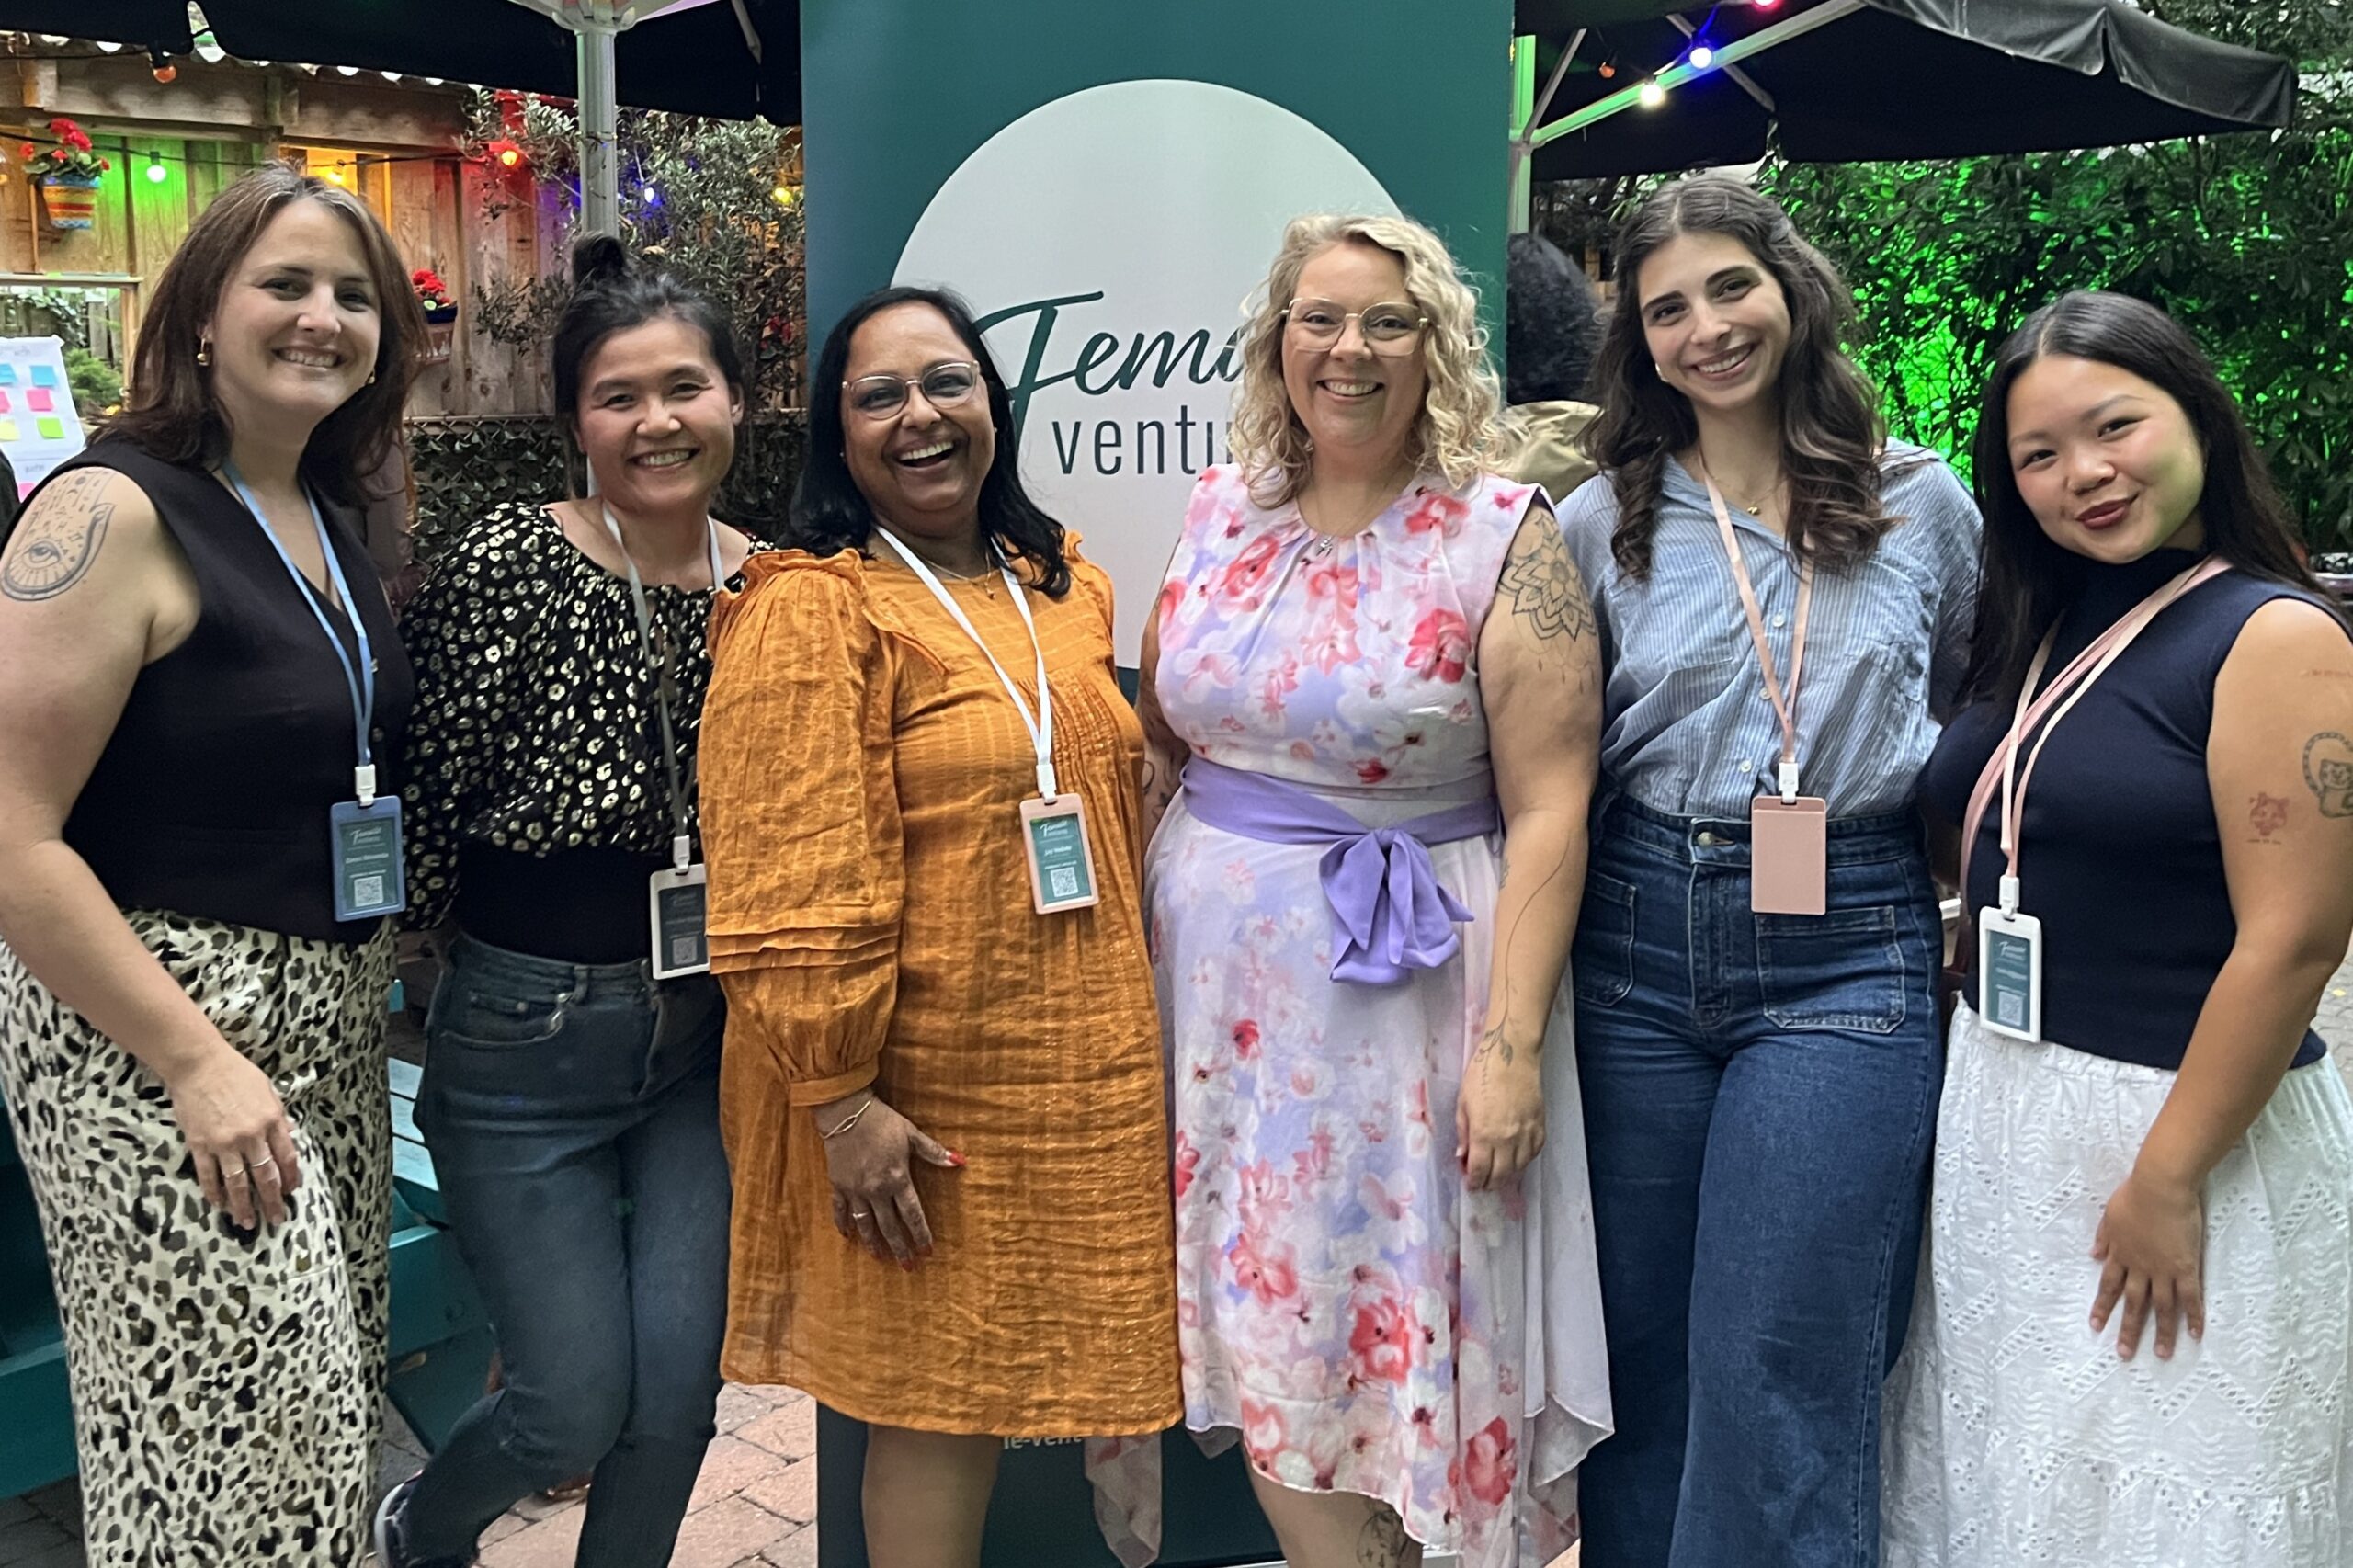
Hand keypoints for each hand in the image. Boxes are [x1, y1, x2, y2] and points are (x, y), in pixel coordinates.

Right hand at [164, 1047, 299, 1229]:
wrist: (198, 1064)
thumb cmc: (235, 1072)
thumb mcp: (267, 1091)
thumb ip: (277, 1118)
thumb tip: (286, 1139)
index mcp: (272, 1121)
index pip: (287, 1158)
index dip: (290, 1178)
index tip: (290, 1192)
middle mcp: (251, 1136)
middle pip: (265, 1176)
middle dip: (272, 1201)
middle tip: (276, 1219)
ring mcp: (224, 1143)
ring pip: (238, 1183)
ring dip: (244, 1205)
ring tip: (248, 1222)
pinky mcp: (200, 1145)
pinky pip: (209, 1175)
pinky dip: (214, 1192)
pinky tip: (219, 1205)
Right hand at [813, 1093, 962, 1268]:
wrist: (846, 1111)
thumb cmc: (882, 1121)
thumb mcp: (912, 1134)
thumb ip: (934, 1152)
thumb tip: (959, 1161)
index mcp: (897, 1179)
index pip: (912, 1214)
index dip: (921, 1234)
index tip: (927, 1251)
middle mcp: (877, 1190)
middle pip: (890, 1226)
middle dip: (900, 1247)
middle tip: (908, 1266)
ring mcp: (856, 1189)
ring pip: (866, 1223)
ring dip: (873, 1242)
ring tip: (880, 1257)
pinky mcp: (838, 1184)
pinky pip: (840, 1210)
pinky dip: (844, 1224)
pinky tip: (848, 1236)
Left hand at [1456, 1036, 1544, 1190]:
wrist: (1512, 1055)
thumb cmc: (1482, 1075)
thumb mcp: (1463, 1104)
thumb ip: (1463, 1133)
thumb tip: (1462, 1156)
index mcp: (1484, 1135)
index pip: (1480, 1171)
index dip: (1474, 1182)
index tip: (1471, 1185)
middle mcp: (1507, 1140)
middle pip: (1500, 1175)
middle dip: (1490, 1183)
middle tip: (1484, 1184)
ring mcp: (1526, 1134)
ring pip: (1519, 1168)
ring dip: (1508, 1175)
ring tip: (1499, 1175)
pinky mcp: (1540, 1125)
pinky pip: (1534, 1152)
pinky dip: (1525, 1160)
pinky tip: (1517, 1159)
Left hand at [2090, 1168, 2205, 1359]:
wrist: (2161, 1186)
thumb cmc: (2135, 1194)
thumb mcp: (2110, 1214)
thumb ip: (2103, 1237)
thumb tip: (2093, 1255)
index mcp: (2120, 1253)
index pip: (2108, 1286)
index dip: (2103, 1306)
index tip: (2096, 1326)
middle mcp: (2140, 1267)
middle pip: (2133, 1304)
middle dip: (2128, 1330)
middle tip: (2124, 1354)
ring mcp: (2164, 1269)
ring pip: (2162, 1307)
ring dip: (2162, 1332)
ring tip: (2162, 1354)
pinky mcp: (2187, 1267)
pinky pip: (2191, 1297)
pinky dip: (2193, 1316)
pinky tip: (2195, 1334)